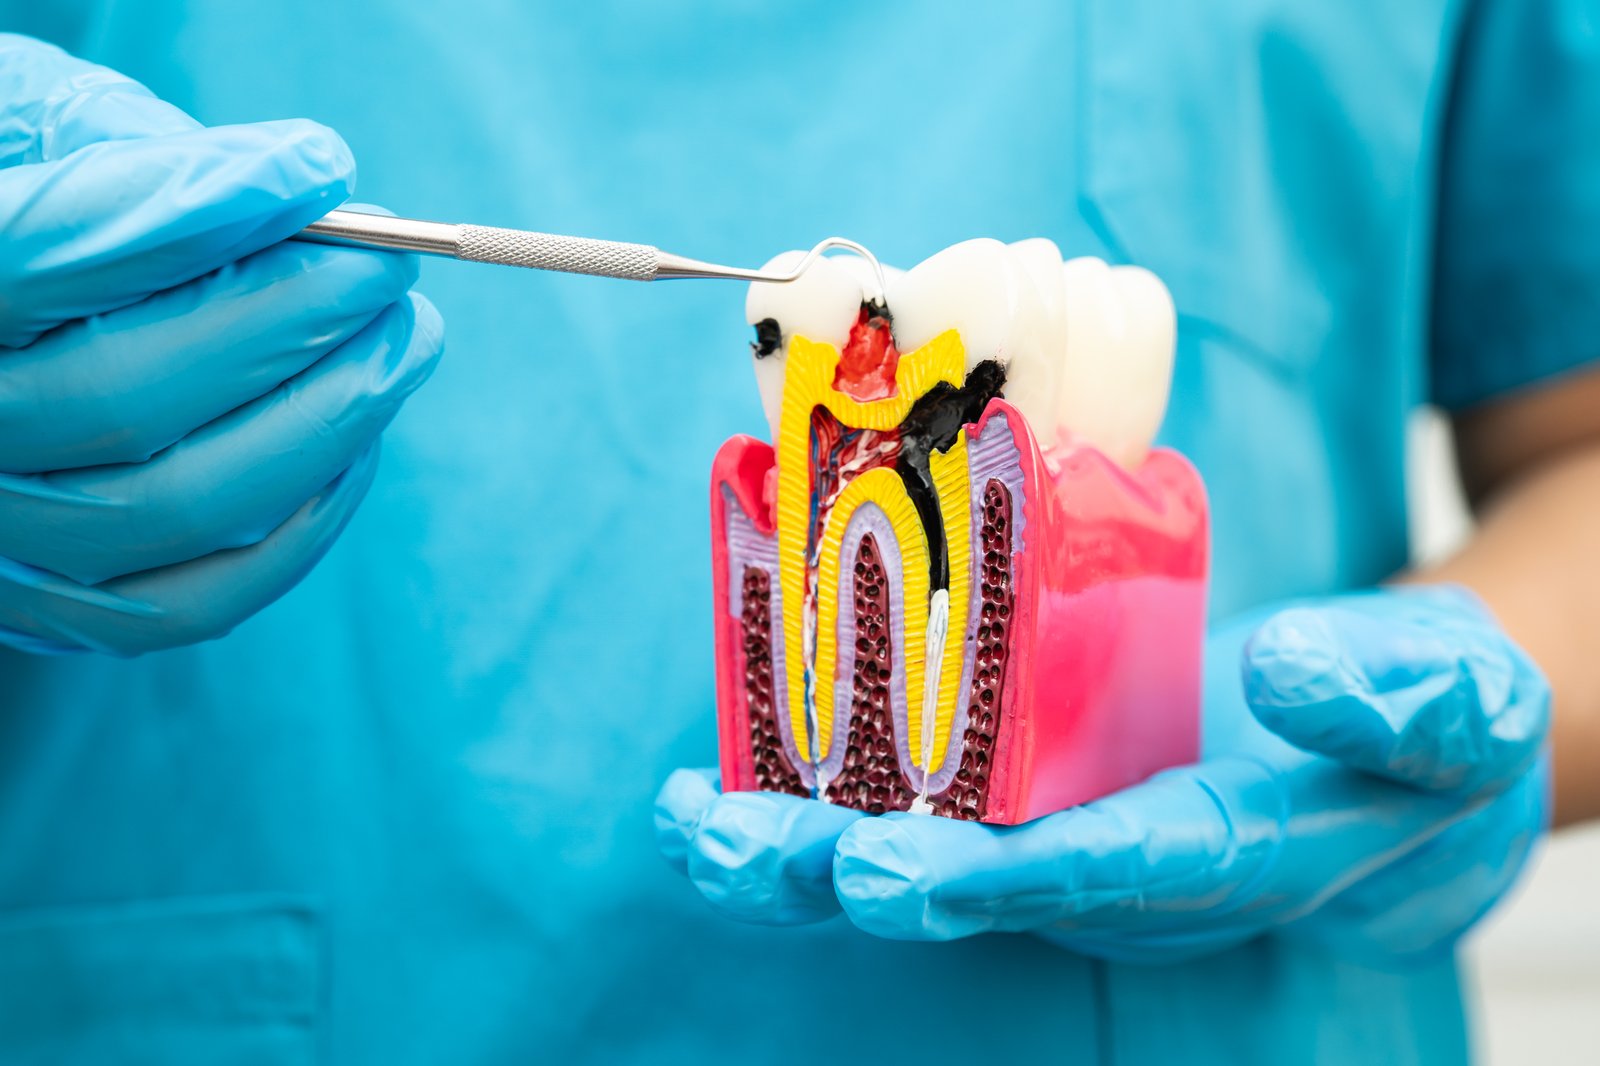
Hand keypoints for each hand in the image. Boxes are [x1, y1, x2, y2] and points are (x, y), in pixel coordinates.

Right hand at [0, 35, 442, 654]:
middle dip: (293, 325)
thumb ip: (159, 160)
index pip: (40, 254)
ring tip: (405, 341)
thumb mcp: (55, 133)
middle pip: (127, 396)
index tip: (321, 168)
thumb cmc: (39, 206)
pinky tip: (357, 445)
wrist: (3, 336)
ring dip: (327, 421)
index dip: (195, 209)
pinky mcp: (66, 604)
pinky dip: (302, 524)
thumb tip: (318, 188)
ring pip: (179, 504)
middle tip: (390, 269)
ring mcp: (4, 531)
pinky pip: (200, 596)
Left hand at [656, 585, 1549, 965]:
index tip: (903, 872)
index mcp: (1225, 854)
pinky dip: (801, 794)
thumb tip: (1286, 672)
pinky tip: (710, 788)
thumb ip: (1399, 698)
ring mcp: (1054, 832)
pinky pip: (899, 804)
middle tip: (760, 857)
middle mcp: (1116, 865)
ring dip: (798, 854)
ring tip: (698, 831)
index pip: (1112, 875)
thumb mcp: (1456, 702)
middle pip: (980, 889)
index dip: (1006, 879)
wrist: (1382, 750)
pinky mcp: (1015, 788)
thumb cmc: (1424, 730)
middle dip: (866, 879)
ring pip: (916, 861)